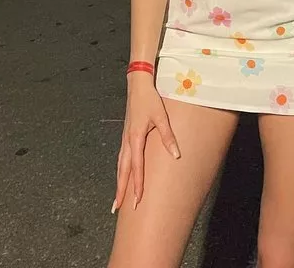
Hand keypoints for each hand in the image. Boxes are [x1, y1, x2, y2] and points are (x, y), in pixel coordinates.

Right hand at [112, 75, 180, 212]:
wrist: (137, 85)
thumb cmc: (150, 100)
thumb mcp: (161, 117)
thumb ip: (168, 136)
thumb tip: (176, 155)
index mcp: (135, 138)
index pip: (136, 166)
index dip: (136, 184)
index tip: (136, 200)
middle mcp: (127, 141)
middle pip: (122, 170)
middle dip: (120, 189)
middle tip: (117, 208)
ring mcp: (125, 138)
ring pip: (120, 165)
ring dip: (118, 182)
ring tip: (117, 198)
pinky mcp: (126, 135)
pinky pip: (121, 157)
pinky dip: (120, 170)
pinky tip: (122, 176)